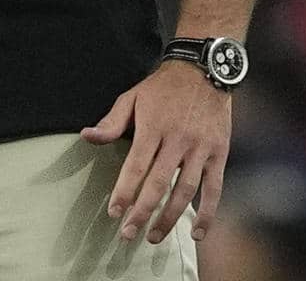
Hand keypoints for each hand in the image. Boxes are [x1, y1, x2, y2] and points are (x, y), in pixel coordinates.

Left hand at [81, 59, 231, 244]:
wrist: (204, 69)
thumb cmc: (163, 87)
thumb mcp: (132, 97)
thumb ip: (111, 122)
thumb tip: (86, 136)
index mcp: (153, 126)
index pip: (136, 165)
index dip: (124, 191)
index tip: (114, 212)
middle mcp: (178, 139)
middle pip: (159, 183)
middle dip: (142, 212)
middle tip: (128, 234)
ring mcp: (200, 148)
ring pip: (185, 190)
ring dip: (169, 218)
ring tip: (153, 237)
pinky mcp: (219, 153)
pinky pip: (214, 188)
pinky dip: (207, 213)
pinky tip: (196, 233)